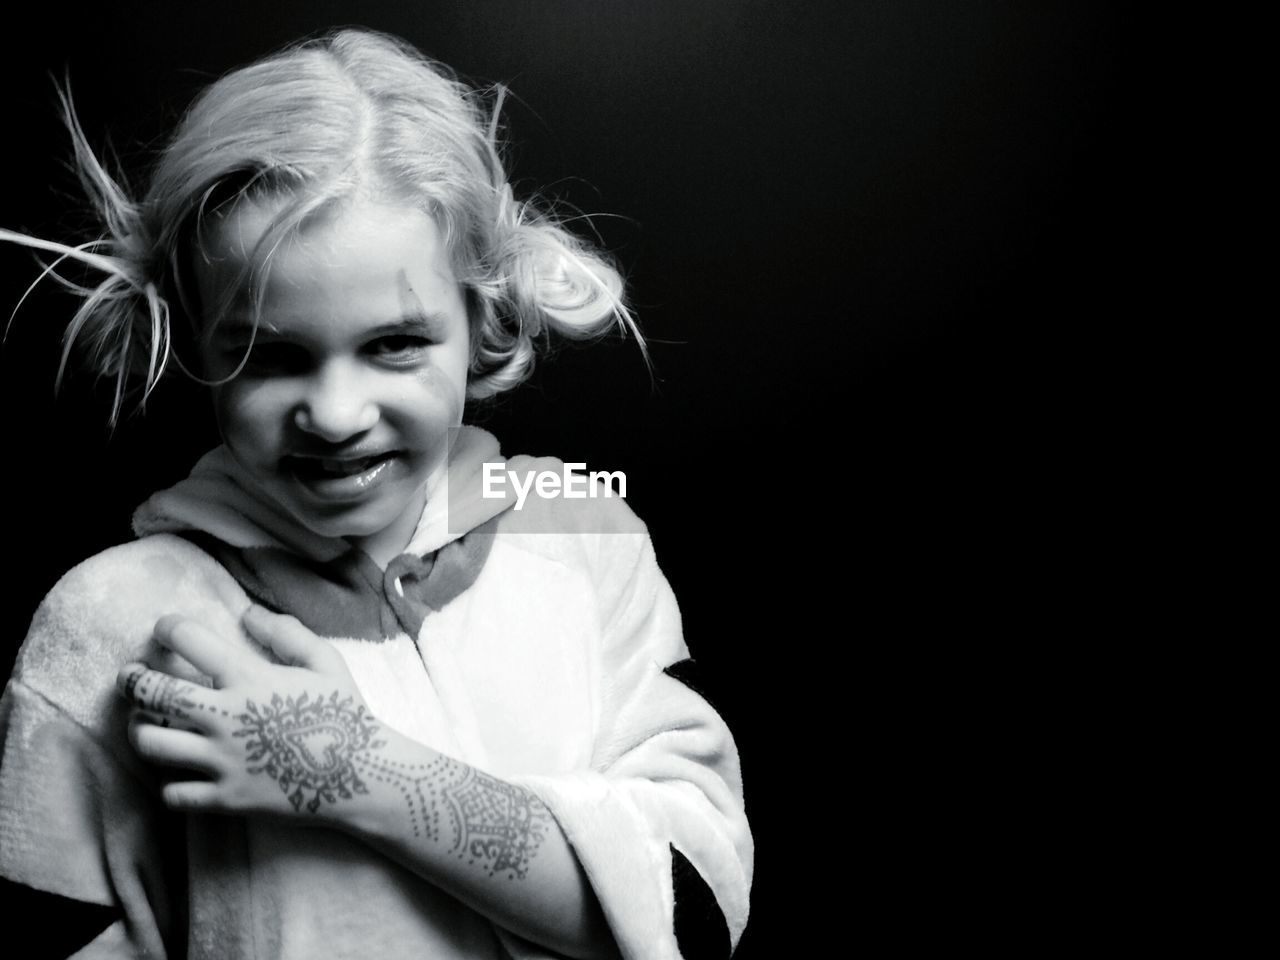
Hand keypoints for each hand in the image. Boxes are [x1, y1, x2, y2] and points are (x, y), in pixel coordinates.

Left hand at [117, 606, 383, 818]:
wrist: (362, 777)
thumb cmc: (345, 714)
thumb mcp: (325, 662)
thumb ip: (285, 632)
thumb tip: (247, 613)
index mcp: (249, 679)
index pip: (189, 640)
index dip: (169, 628)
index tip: (166, 629)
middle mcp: (225, 718)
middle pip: (152, 694)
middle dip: (131, 680)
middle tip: (129, 676)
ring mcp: (221, 761)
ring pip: (151, 743)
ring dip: (141, 729)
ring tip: (146, 722)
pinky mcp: (225, 798)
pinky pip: (173, 793)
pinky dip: (171, 783)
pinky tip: (181, 772)